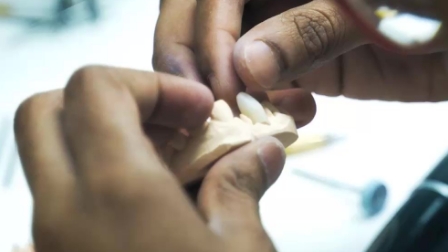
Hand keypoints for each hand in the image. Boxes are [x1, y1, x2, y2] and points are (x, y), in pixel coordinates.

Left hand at [14, 66, 284, 251]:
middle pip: (48, 110)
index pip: (96, 87)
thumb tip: (259, 153)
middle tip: (167, 125)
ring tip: (166, 169)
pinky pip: (59, 202)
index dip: (152, 84)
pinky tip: (149, 208)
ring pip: (50, 157)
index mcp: (115, 193)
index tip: (196, 110)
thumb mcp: (242, 250)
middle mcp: (63, 213)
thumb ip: (241, 189)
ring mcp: (47, 241)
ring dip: (104, 142)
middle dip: (110, 100)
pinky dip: (97, 185)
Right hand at [153, 0, 447, 110]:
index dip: (209, 36)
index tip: (223, 85)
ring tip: (246, 118)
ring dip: (224, 92)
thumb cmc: (436, 1)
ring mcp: (280, 29)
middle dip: (197, 65)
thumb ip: (311, 29)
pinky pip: (259, 87)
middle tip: (209, 109)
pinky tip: (284, 118)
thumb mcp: (374, 6)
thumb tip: (245, 65)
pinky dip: (260, 108)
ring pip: (223, 57)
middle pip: (200, 21)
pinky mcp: (297, 64)